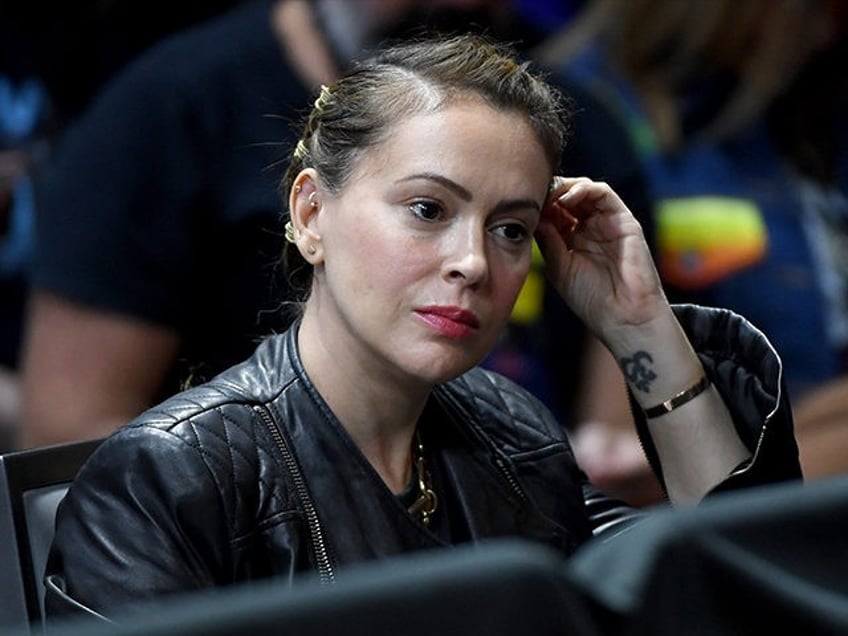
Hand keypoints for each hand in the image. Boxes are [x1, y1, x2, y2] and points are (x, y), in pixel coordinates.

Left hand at [534, 177, 666, 338]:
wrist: (623, 316)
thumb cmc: (591, 299)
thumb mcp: (559, 267)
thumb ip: (548, 240)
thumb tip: (533, 215)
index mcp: (572, 240)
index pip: (553, 212)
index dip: (538, 206)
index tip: (522, 208)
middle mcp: (589, 228)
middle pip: (567, 196)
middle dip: (549, 193)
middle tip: (534, 196)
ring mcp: (606, 222)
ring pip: (584, 190)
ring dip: (564, 188)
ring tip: (550, 197)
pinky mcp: (623, 220)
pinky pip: (603, 193)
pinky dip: (584, 189)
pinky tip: (568, 199)